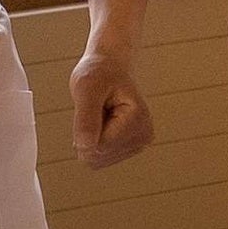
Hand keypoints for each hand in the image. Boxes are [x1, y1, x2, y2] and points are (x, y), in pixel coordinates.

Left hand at [68, 49, 152, 168]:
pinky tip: (103, 122)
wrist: (110, 68)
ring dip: (90, 137)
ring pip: (96, 160)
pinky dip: (93, 141)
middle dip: (88, 134)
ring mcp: (138, 145)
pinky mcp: (129, 149)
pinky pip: (98, 158)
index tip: (94, 105)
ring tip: (100, 114)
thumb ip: (85, 118)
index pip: (99, 146)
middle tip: (96, 109)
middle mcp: (143, 137)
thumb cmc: (99, 73)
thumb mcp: (86, 88)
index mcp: (138, 120)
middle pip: (98, 156)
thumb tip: (84, 147)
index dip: (84, 129)